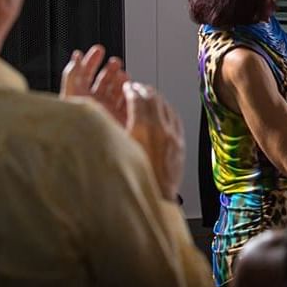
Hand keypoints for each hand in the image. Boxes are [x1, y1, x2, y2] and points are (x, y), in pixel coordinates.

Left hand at [60, 44, 129, 126]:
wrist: (97, 151)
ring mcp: (109, 110)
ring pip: (116, 88)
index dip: (89, 61)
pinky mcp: (122, 117)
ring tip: (122, 74)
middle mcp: (94, 103)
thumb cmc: (79, 128)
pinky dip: (130, 91)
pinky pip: (128, 100)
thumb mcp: (72, 96)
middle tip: (113, 61)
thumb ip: (73, 76)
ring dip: (119, 78)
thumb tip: (74, 58)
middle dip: (108, 68)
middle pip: (101, 80)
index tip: (97, 50)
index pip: (83, 75)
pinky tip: (130, 87)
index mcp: (79, 98)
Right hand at [125, 83, 184, 201]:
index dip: (131, 91)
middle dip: (143, 90)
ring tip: (148, 94)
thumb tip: (106, 120)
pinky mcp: (181, 143)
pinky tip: (163, 109)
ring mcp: (173, 136)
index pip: (138, 100)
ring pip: (166, 107)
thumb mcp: (119, 153)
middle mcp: (160, 130)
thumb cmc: (135, 181)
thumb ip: (116, 132)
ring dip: (156, 98)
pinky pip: (175, 117)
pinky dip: (167, 109)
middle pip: (153, 99)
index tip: (127, 87)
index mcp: (143, 130)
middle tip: (136, 86)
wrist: (157, 200)